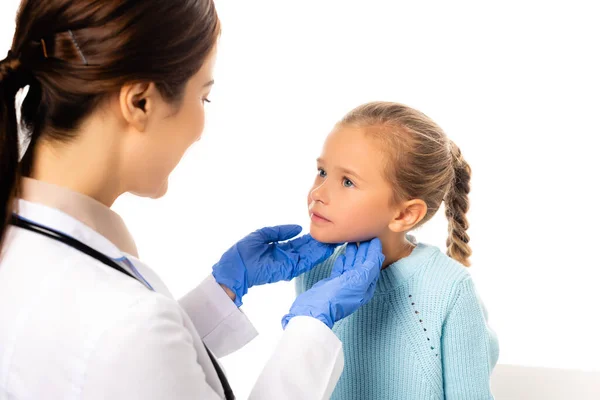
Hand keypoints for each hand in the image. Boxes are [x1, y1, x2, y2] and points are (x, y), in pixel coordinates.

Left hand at [212, 225, 335, 305]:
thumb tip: (297, 228)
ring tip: (333, 242)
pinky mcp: (287, 270)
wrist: (235, 267)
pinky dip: (314, 257)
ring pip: (307, 256)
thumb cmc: (243, 251)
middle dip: (318, 244)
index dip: (309, 238)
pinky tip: (324, 250)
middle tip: (333, 236)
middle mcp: (285, 256)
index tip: (321, 231)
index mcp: (278, 248)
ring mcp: (287, 264)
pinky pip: (303, 263)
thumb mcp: (262, 234)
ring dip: (320, 250)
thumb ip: (280, 231)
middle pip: (305, 249)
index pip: (298, 243)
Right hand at [281, 238, 383, 328]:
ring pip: (351, 265)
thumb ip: (368, 268)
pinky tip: (342, 254)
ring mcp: (344, 284)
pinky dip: (343, 261)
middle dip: (364, 250)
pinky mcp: (333, 283)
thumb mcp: (357, 281)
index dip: (374, 251)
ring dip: (353, 253)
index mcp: (365, 287)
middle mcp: (357, 286)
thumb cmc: (335, 297)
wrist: (314, 309)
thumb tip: (377, 256)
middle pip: (362, 264)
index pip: (373, 265)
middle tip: (364, 235)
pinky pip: (341, 269)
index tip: (375, 238)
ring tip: (353, 240)